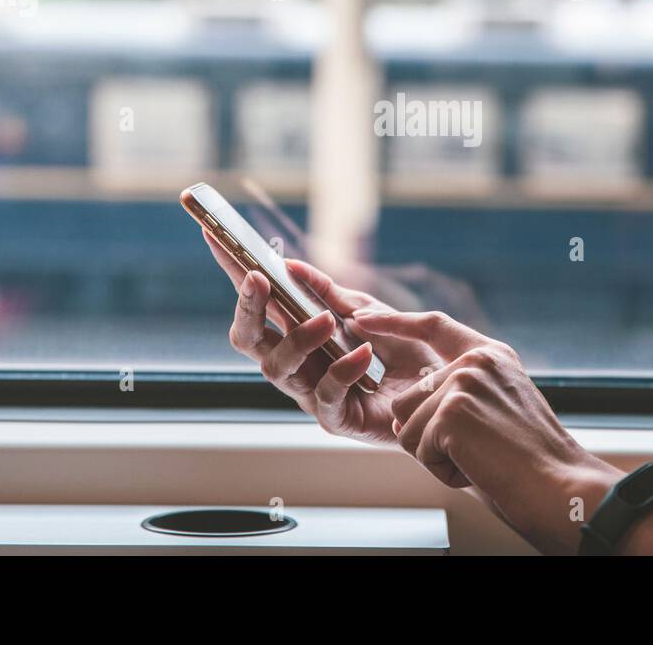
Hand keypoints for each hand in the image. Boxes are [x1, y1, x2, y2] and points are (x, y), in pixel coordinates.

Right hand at [203, 229, 444, 444]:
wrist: (439, 391)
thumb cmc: (398, 350)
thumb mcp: (366, 310)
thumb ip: (329, 292)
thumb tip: (291, 265)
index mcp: (296, 331)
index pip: (256, 299)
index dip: (232, 269)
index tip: (213, 234)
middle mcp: (294, 361)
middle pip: (246, 338)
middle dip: (246, 308)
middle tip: (258, 280)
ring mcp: (309, 392)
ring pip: (276, 368)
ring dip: (299, 338)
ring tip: (328, 321)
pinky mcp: (334, 418)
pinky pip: (325, 395)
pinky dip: (342, 370)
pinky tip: (362, 353)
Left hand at [352, 308, 621, 553]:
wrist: (558, 486)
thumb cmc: (531, 461)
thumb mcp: (496, 409)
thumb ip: (455, 396)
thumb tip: (402, 414)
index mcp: (491, 354)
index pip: (433, 325)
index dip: (394, 321)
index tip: (363, 318)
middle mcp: (476, 360)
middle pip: (409, 397)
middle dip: (428, 436)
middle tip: (477, 452)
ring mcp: (463, 382)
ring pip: (407, 425)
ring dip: (434, 454)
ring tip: (478, 458)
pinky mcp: (452, 411)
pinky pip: (417, 448)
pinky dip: (441, 469)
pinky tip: (476, 467)